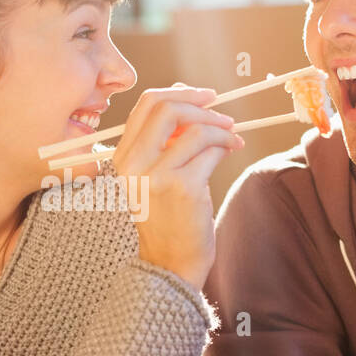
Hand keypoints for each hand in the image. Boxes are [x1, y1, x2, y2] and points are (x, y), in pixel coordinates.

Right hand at [113, 83, 243, 288]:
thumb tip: (189, 97)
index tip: (204, 96)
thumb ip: (165, 139)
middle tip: (224, 116)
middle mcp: (134, 164)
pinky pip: (211, 152)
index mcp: (123, 157)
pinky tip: (230, 153)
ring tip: (232, 139)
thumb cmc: (169, 217)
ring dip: (222, 130)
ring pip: (196, 130)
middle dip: (202, 106)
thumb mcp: (155, 175)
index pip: (146, 104)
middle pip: (167, 108)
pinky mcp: (183, 188)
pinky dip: (225, 147)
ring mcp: (156, 176)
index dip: (179, 92)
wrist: (170, 262)